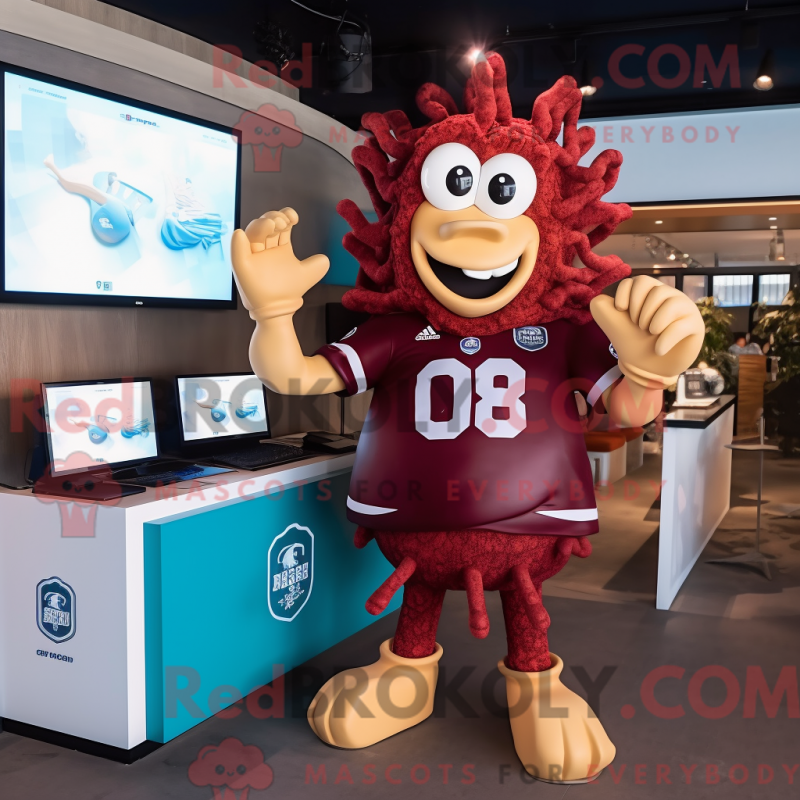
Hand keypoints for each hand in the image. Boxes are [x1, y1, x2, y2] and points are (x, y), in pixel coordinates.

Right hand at [231, 208, 328, 319]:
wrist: (280, 310)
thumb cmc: (290, 290)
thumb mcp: (308, 275)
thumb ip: (317, 265)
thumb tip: (325, 259)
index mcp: (279, 245)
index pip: (280, 223)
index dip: (285, 215)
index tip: (294, 218)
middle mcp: (265, 247)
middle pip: (266, 224)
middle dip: (274, 218)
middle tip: (283, 223)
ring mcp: (252, 255)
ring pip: (252, 233)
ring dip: (260, 225)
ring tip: (271, 225)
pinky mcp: (242, 266)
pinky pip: (236, 252)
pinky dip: (238, 243)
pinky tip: (241, 235)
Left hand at [590, 276, 704, 387]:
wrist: (648, 368)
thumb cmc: (632, 342)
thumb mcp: (612, 325)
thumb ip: (601, 308)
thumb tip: (599, 298)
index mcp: (649, 292)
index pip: (639, 280)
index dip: (626, 295)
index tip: (621, 311)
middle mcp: (669, 296)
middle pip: (655, 290)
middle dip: (640, 312)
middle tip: (639, 327)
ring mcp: (684, 308)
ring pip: (670, 303)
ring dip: (653, 323)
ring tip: (650, 334)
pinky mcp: (695, 325)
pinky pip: (681, 326)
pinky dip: (665, 340)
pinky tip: (658, 350)